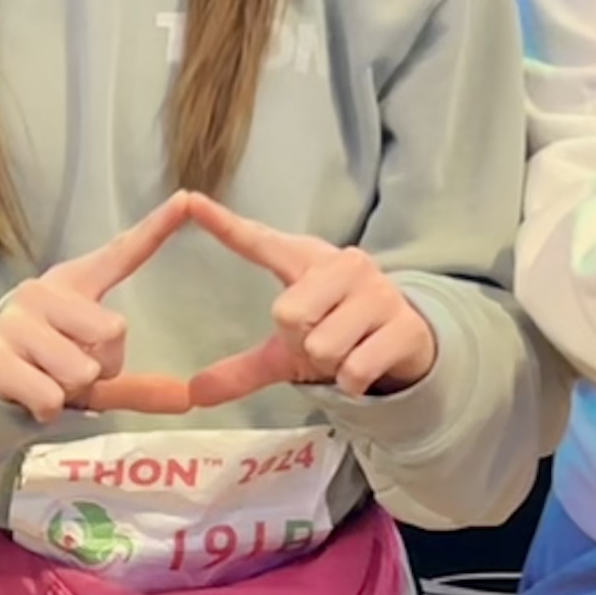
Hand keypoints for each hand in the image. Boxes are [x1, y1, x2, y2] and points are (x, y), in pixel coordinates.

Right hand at [0, 194, 192, 420]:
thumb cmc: (42, 367)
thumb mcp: (90, 371)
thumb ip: (137, 385)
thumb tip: (186, 399)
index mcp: (71, 284)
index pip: (120, 254)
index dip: (156, 228)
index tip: (186, 199)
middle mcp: (41, 292)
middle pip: (113, 333)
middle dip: (102, 367)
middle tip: (71, 370)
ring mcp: (14, 322)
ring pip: (81, 371)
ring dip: (70, 392)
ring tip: (45, 380)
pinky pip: (51, 397)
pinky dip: (47, 409)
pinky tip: (28, 396)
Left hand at [88, 192, 439, 409]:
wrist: (406, 343)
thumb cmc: (339, 332)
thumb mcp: (289, 351)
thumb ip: (243, 369)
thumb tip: (193, 394)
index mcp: (308, 262)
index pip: (259, 242)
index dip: (224, 225)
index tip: (189, 200)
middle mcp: (345, 265)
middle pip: (288, 315)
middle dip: (300, 343)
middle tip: (322, 339)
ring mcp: (378, 292)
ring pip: (323, 347)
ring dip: (330, 365)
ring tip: (347, 350)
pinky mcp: (404, 324)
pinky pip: (355, 369)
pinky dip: (353, 382)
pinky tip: (367, 366)